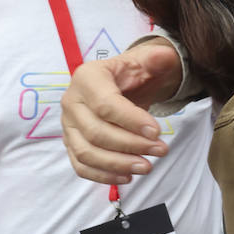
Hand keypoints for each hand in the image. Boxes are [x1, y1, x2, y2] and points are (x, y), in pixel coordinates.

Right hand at [61, 41, 182, 184]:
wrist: (123, 84)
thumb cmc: (135, 73)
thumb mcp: (148, 61)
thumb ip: (157, 59)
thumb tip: (164, 56)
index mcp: (87, 77)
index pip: (105, 104)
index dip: (131, 121)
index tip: (157, 132)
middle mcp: (71, 101)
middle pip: (96, 132)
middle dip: (131, 145)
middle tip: (161, 150)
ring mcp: (68, 124)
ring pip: (86, 152)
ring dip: (118, 164)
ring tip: (147, 167)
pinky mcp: (71, 142)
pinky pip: (80, 165)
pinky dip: (102, 175)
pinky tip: (127, 178)